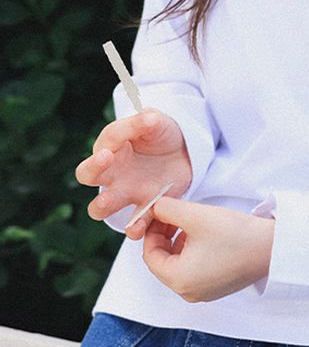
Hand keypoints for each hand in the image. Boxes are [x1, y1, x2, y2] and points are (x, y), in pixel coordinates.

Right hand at [74, 108, 192, 238]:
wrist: (183, 152)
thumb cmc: (160, 133)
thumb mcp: (157, 121)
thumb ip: (148, 120)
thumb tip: (148, 118)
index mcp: (113, 145)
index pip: (104, 143)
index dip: (104, 147)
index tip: (108, 153)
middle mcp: (113, 170)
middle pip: (87, 174)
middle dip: (92, 170)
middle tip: (105, 162)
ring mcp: (125, 191)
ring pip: (100, 207)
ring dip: (102, 205)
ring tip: (109, 201)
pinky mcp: (144, 207)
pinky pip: (133, 224)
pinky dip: (134, 228)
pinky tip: (139, 227)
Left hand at [142, 196, 274, 301]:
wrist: (271, 247)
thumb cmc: (234, 233)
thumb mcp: (196, 215)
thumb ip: (168, 209)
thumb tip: (154, 207)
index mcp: (179, 279)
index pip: (150, 256)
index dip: (151, 230)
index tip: (161, 212)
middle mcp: (188, 292)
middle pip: (163, 261)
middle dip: (165, 235)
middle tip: (174, 213)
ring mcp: (203, 292)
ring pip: (178, 264)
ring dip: (178, 241)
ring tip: (191, 220)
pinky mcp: (217, 287)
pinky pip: (193, 269)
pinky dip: (191, 250)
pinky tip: (204, 233)